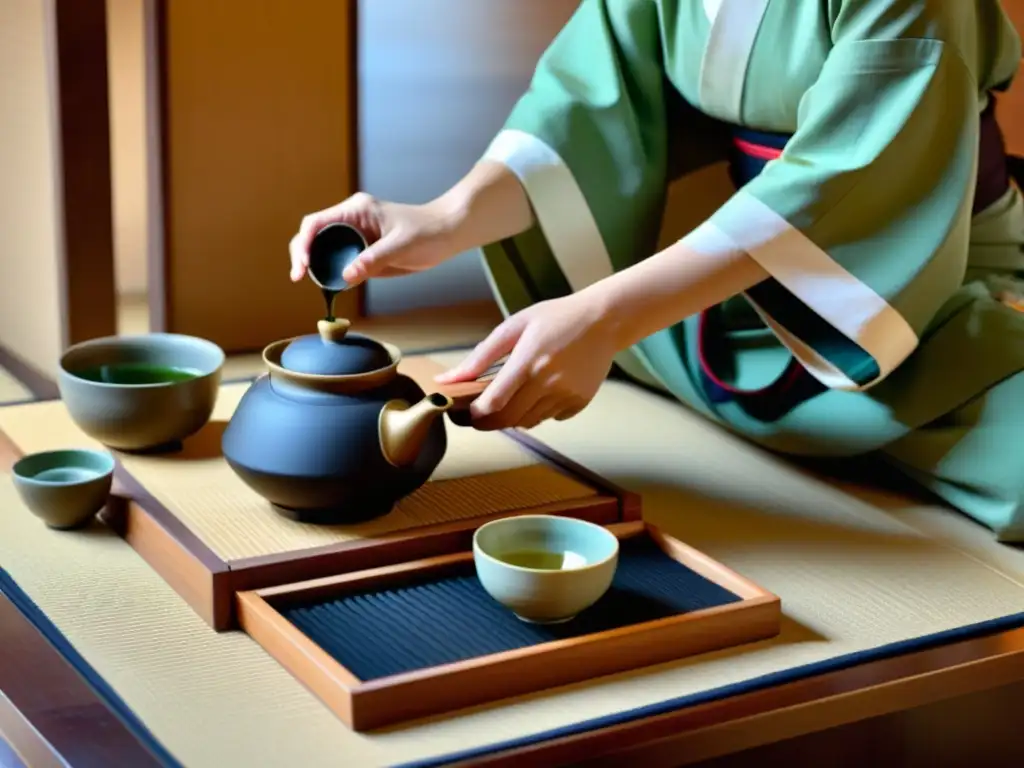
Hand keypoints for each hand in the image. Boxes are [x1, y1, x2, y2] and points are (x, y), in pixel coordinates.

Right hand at [288, 193, 460, 284]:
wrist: (447, 234)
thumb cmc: (428, 232)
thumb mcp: (401, 246)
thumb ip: (374, 260)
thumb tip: (346, 276)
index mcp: (356, 210)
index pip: (316, 222)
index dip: (304, 242)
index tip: (304, 264)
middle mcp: (351, 220)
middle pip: (313, 234)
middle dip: (302, 254)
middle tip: (299, 276)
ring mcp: (355, 235)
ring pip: (323, 248)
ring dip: (314, 264)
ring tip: (309, 281)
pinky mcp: (362, 250)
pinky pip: (339, 259)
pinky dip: (330, 271)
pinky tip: (329, 284)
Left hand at [435, 293, 619, 429]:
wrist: (604, 320)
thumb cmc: (556, 318)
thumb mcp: (514, 327)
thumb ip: (480, 356)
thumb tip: (448, 379)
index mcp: (528, 362)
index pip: (493, 404)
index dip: (474, 414)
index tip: (466, 412)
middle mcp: (548, 383)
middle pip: (508, 420)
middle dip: (488, 421)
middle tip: (481, 412)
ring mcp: (566, 395)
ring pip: (528, 422)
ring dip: (514, 416)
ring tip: (514, 394)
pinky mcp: (579, 402)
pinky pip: (550, 418)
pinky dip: (539, 411)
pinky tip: (541, 391)